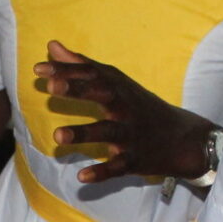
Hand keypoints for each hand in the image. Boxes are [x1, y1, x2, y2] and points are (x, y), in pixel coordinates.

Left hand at [36, 40, 217, 183]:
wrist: (183, 139)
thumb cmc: (139, 106)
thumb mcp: (116, 83)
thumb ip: (82, 66)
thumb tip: (52, 45)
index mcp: (118, 88)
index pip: (92, 75)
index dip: (66, 71)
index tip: (39, 69)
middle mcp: (125, 108)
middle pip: (102, 95)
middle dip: (78, 90)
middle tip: (51, 86)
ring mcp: (131, 134)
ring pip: (107, 132)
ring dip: (83, 134)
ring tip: (57, 136)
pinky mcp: (136, 160)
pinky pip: (118, 166)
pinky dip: (102, 172)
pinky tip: (81, 176)